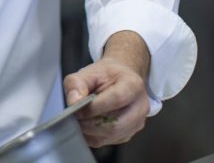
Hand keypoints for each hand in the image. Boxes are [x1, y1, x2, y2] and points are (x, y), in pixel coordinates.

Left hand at [62, 31, 150, 147]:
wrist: (120, 78)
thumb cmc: (105, 75)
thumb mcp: (88, 72)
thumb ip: (77, 83)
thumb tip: (73, 102)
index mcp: (133, 85)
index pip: (116, 99)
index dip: (94, 107)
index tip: (77, 108)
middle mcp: (140, 106)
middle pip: (116, 123)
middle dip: (91, 123)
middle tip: (75, 117)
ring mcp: (136, 123)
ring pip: (111, 135)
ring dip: (90, 131)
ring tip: (79, 120)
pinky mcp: (128, 134)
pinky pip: (108, 141)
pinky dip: (92, 136)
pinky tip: (86, 125)